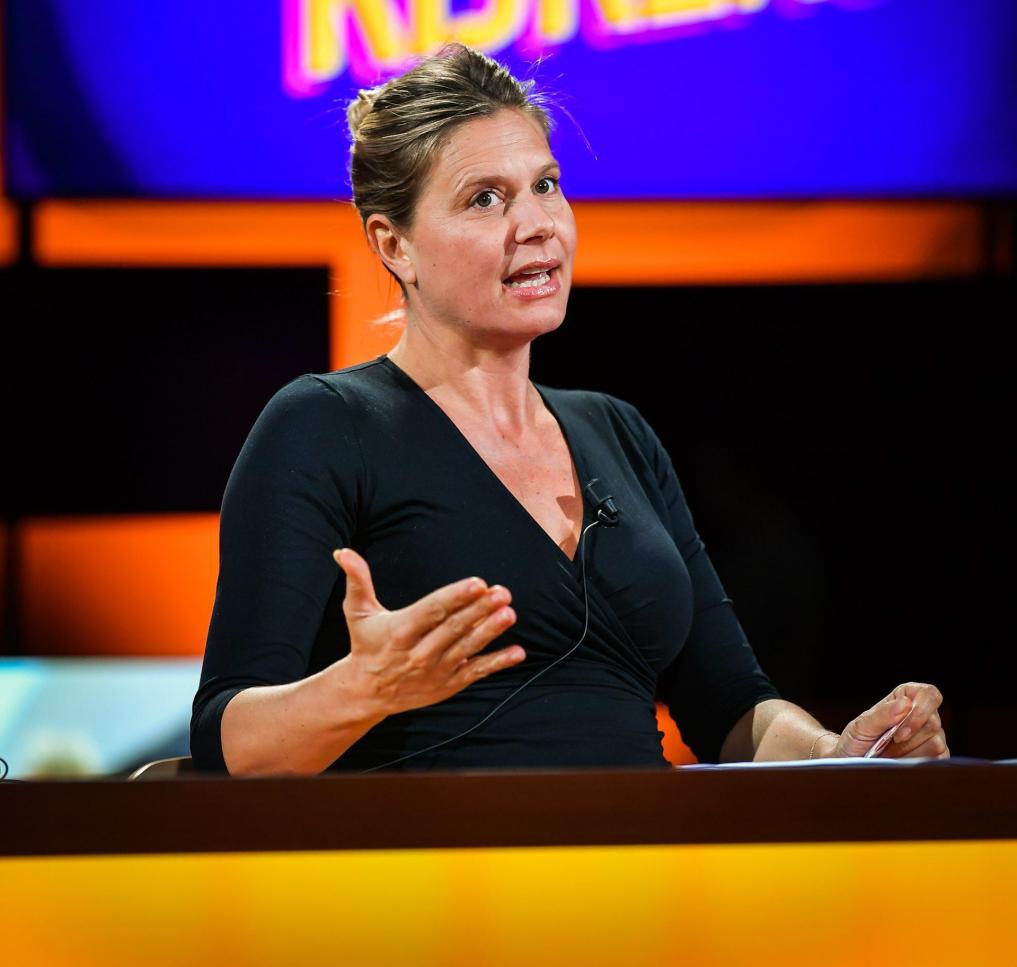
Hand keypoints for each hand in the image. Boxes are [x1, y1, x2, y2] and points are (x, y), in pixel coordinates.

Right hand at [332, 547, 525, 716]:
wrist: (366, 692)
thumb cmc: (365, 643)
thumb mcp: (357, 611)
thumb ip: (357, 580)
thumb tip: (343, 552)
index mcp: (401, 630)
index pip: (433, 610)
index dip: (456, 596)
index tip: (478, 583)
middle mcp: (420, 652)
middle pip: (454, 628)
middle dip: (480, 610)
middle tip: (502, 592)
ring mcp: (437, 671)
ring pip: (468, 648)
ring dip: (491, 631)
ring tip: (510, 613)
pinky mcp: (449, 685)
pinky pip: (477, 672)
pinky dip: (498, 663)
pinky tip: (518, 652)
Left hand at [832, 682, 948, 758]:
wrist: (853, 762)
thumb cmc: (856, 740)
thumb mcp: (862, 726)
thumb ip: (882, 714)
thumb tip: (905, 703)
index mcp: (906, 697)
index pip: (929, 694)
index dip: (920, 712)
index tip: (900, 731)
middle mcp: (923, 715)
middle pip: (932, 723)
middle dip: (907, 739)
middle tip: (886, 745)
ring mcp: (932, 736)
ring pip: (936, 744)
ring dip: (909, 752)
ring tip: (890, 753)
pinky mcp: (936, 756)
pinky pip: (937, 760)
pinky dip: (915, 763)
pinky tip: (900, 761)